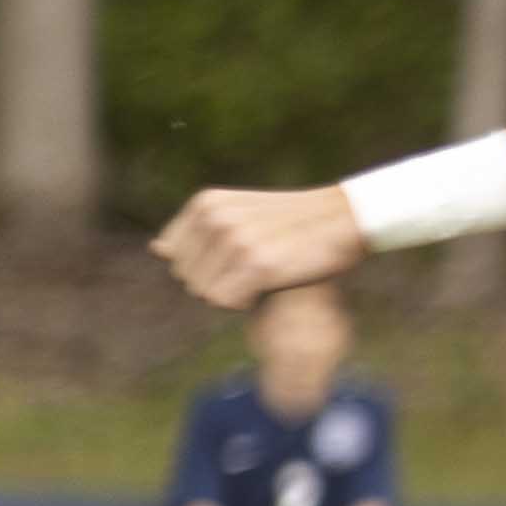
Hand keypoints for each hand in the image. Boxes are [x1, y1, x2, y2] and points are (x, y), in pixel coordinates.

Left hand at [153, 185, 366, 310]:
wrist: (347, 217)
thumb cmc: (294, 222)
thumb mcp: (240, 214)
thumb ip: (198, 231)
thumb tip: (158, 250)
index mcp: (205, 203)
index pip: (174, 255)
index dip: (205, 264)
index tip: (240, 254)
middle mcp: (215, 218)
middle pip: (187, 277)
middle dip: (216, 280)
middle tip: (256, 266)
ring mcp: (236, 240)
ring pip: (204, 293)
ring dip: (233, 293)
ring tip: (266, 273)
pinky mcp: (257, 264)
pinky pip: (226, 302)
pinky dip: (246, 302)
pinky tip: (272, 284)